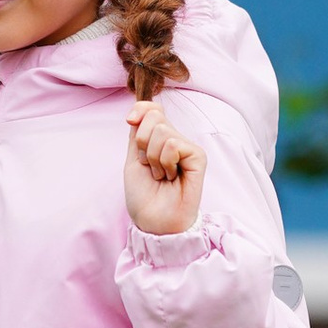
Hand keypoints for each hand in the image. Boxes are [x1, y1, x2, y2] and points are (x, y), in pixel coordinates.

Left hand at [124, 100, 204, 236]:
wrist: (153, 220)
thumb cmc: (144, 195)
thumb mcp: (133, 158)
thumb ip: (137, 131)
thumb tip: (139, 109)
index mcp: (159, 138)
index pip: (152, 107)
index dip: (140, 109)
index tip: (129, 122)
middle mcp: (175, 139)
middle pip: (154, 117)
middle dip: (142, 144)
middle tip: (150, 167)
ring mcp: (187, 147)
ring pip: (161, 131)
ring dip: (152, 158)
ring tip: (160, 175)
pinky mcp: (198, 156)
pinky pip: (173, 144)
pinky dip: (164, 162)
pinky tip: (170, 177)